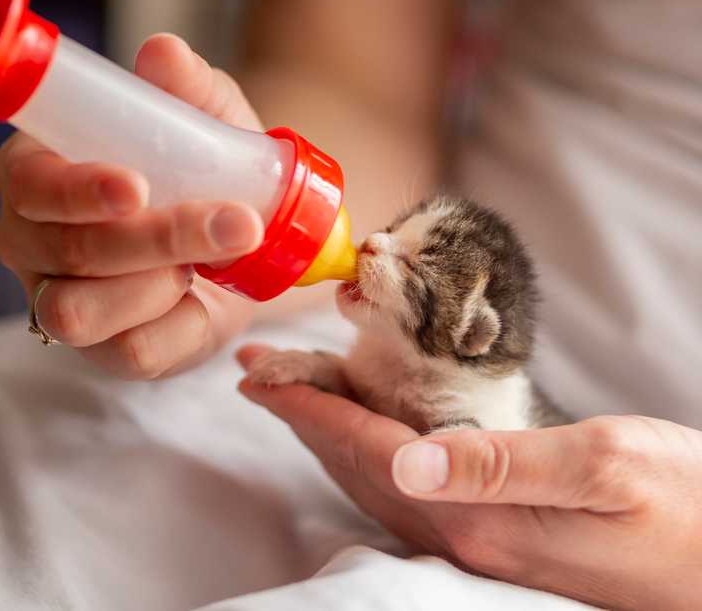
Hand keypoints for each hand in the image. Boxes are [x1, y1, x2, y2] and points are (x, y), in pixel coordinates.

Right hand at [0, 34, 267, 378]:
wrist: (243, 230)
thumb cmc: (203, 164)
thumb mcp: (205, 119)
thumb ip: (184, 88)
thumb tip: (162, 52)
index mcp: (35, 170)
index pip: (32, 184)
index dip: (77, 188)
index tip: (137, 187)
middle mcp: (29, 239)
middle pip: (69, 250)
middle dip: (159, 238)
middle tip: (237, 221)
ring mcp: (56, 300)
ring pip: (82, 312)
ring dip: (164, 284)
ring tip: (213, 258)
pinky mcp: (100, 352)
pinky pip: (130, 353)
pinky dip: (181, 326)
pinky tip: (202, 298)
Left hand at [237, 345, 701, 610]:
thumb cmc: (690, 512)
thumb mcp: (609, 469)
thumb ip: (506, 464)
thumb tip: (412, 460)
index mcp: (479, 516)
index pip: (366, 450)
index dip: (308, 407)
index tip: (259, 376)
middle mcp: (464, 536)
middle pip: (355, 467)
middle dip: (303, 415)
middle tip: (260, 375)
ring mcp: (479, 543)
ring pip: (375, 481)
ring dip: (329, 433)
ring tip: (298, 393)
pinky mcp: (499, 538)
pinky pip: (406, 492)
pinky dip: (369, 452)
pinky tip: (369, 431)